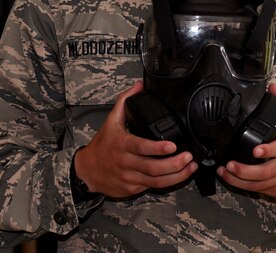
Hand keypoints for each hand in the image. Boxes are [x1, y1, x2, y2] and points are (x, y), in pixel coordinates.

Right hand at [74, 81, 196, 198]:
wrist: (86, 172)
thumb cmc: (101, 146)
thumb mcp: (110, 121)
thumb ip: (125, 102)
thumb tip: (138, 86)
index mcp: (122, 145)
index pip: (141, 147)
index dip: (157, 148)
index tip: (172, 146)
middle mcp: (126, 163)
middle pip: (153, 168)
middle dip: (174, 164)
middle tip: (189, 157)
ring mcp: (129, 178)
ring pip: (156, 181)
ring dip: (177, 176)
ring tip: (190, 167)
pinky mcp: (132, 189)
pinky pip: (152, 187)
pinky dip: (167, 182)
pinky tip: (179, 176)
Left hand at [216, 84, 275, 199]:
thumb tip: (273, 87)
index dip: (268, 150)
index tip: (256, 150)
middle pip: (265, 172)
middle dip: (245, 170)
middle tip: (230, 165)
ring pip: (259, 184)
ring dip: (240, 180)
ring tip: (225, 172)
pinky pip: (259, 191)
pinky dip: (244, 187)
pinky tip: (232, 180)